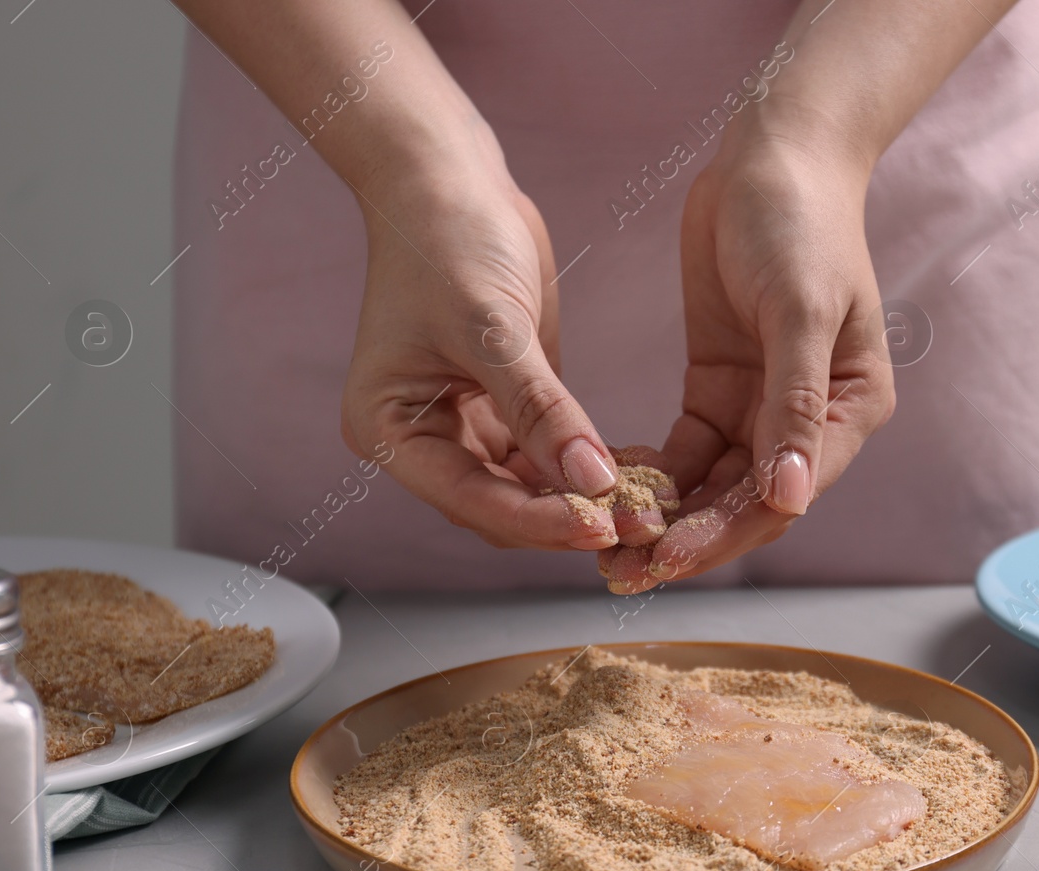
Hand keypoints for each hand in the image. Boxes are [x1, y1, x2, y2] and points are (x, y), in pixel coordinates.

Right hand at [339, 153, 638, 550]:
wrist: (447, 176)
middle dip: (566, 518)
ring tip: (649, 507)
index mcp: (389, 427)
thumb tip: (592, 482)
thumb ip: (543, 410)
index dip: (537, 520)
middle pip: (500, 507)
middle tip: (639, 525)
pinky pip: (548, 456)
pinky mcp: (505, 407)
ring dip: (584, 499)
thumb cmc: (445, 237)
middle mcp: (422, 437)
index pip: (469, 497)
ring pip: (529, 490)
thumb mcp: (494, 328)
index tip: (600, 525)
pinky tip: (638, 473)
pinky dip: (587, 466)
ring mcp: (464, 425)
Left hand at [600, 136, 895, 592]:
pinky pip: (684, 450)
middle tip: (620, 575)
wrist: (772, 153)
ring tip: (603, 548)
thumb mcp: (799, 311)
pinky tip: (607, 490)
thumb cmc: (802, 223)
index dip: (723, 534)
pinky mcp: (719, 386)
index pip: (784, 497)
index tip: (664, 557)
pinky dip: (651, 473)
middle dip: (685, 541)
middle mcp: (809, 421)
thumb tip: (789, 498)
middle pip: (744, 504)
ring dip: (663, 517)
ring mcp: (761, 406)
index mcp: (850, 412)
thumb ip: (795, 406)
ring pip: (710, 486)